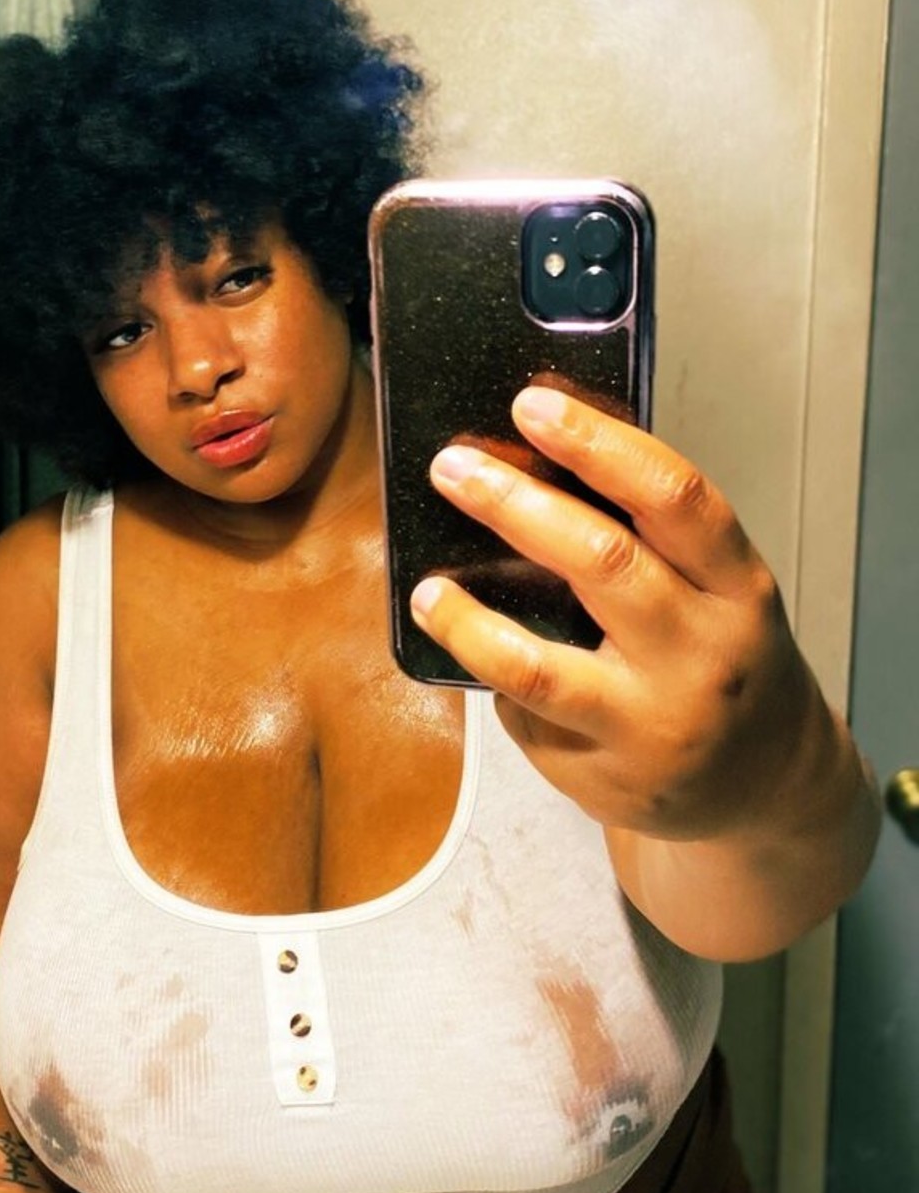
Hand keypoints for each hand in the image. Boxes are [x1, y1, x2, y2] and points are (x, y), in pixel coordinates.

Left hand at [410, 384, 817, 843]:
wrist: (764, 784)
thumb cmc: (723, 663)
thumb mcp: (719, 594)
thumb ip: (651, 543)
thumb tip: (532, 474)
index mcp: (736, 586)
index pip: (674, 496)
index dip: (599, 445)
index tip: (533, 408)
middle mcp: (701, 653)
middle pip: (602, 563)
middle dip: (514, 506)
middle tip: (454, 469)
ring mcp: (651, 721)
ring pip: (538, 665)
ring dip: (468, 622)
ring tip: (429, 592)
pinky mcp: (604, 774)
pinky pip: (527, 715)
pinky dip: (497, 682)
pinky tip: (480, 659)